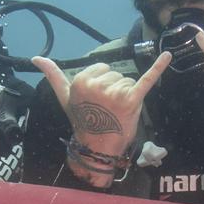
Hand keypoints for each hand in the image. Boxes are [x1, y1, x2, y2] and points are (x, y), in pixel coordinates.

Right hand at [34, 51, 171, 187]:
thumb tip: (36, 58)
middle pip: (116, 75)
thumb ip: (53, 75)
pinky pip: (147, 79)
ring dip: (126, 95)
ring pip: (128, 81)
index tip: (97, 101)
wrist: (97, 148)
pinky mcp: (132, 99)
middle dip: (115, 90)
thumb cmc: (83, 121)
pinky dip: (158, 67)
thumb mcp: (65, 97)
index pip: (102, 69)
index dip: (103, 84)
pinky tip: (167, 56)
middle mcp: (97, 84)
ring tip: (117, 112)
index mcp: (81, 80)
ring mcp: (115, 92)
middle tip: (107, 110)